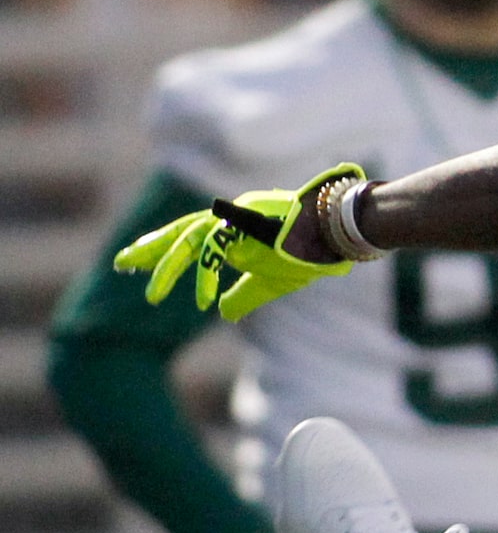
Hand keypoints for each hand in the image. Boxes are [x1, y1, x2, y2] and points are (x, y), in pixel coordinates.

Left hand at [113, 166, 358, 319]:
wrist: (339, 234)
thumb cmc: (311, 254)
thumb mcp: (272, 282)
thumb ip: (244, 294)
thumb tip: (222, 313)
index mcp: (232, 229)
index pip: (188, 237)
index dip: (161, 250)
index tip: (136, 264)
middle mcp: (227, 219)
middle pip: (178, 233)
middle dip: (149, 251)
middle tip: (122, 265)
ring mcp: (235, 219)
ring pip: (189, 239)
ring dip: (167, 267)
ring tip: (152, 295)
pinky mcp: (246, 226)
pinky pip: (216, 252)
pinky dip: (207, 276)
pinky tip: (203, 301)